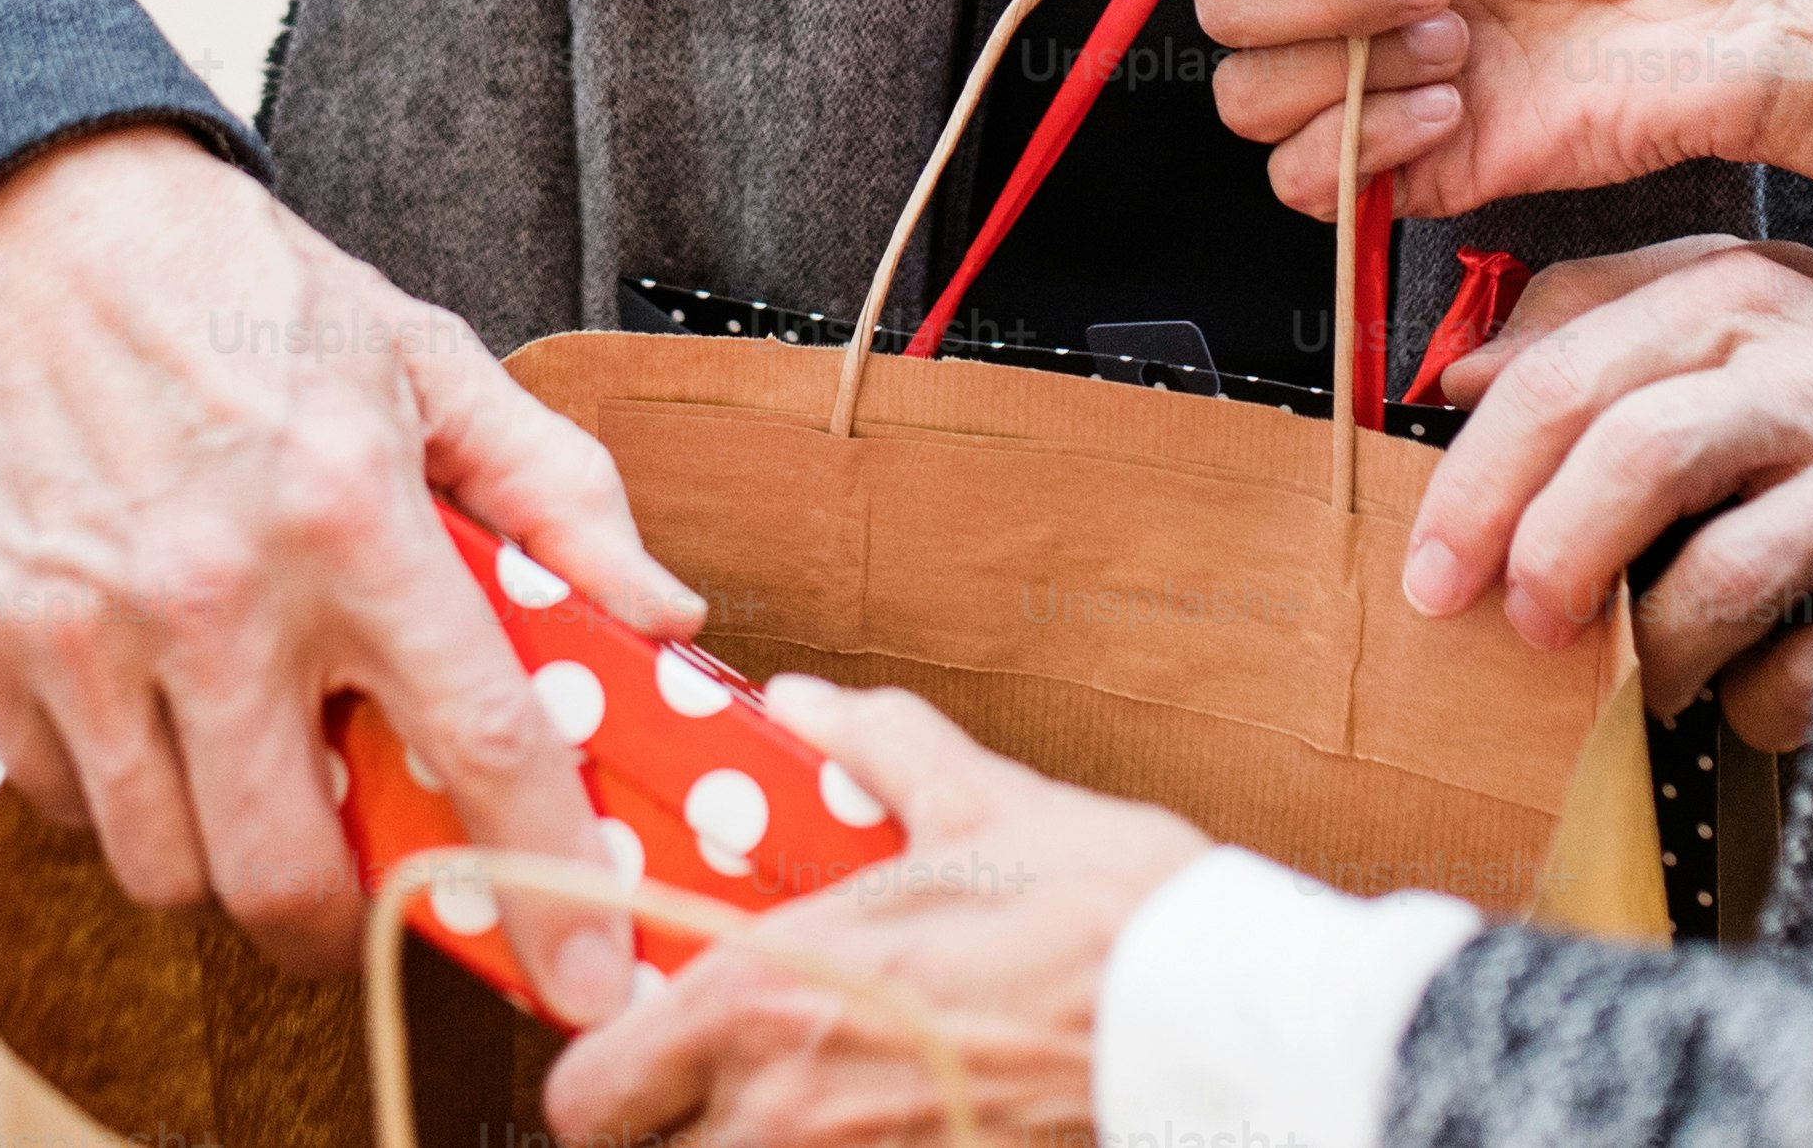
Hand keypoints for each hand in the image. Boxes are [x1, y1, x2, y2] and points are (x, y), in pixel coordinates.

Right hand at [0, 126, 697, 1013]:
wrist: (29, 220)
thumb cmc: (238, 293)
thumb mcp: (427, 359)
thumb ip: (557, 495)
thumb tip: (665, 619)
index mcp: (353, 515)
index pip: (478, 743)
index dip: (548, 878)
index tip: (591, 975)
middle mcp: (217, 590)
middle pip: (291, 871)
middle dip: (347, 920)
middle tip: (369, 885)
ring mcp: (88, 629)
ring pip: (169, 869)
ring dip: (227, 867)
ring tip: (256, 791)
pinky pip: (63, 811)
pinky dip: (120, 803)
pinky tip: (157, 723)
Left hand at [543, 679, 1197, 1147]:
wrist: (1224, 1030)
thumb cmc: (1107, 921)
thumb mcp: (982, 807)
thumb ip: (874, 749)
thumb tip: (808, 707)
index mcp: (765, 993)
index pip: (588, 1088)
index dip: (602, 1072)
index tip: (638, 1045)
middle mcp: (783, 1110)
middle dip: (665, 1127)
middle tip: (713, 1083)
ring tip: (808, 1105)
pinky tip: (885, 1126)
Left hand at [1410, 237, 1812, 751]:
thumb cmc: (1807, 378)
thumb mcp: (1699, 310)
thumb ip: (1579, 324)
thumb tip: (1461, 381)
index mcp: (1729, 293)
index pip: (1565, 374)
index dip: (1478, 481)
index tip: (1430, 569)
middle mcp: (1804, 365)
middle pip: (1637, 455)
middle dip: (1550, 556)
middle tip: (1518, 624)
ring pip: (1721, 574)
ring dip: (1651, 648)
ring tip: (1631, 673)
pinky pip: (1806, 663)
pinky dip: (1751, 701)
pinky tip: (1739, 687)